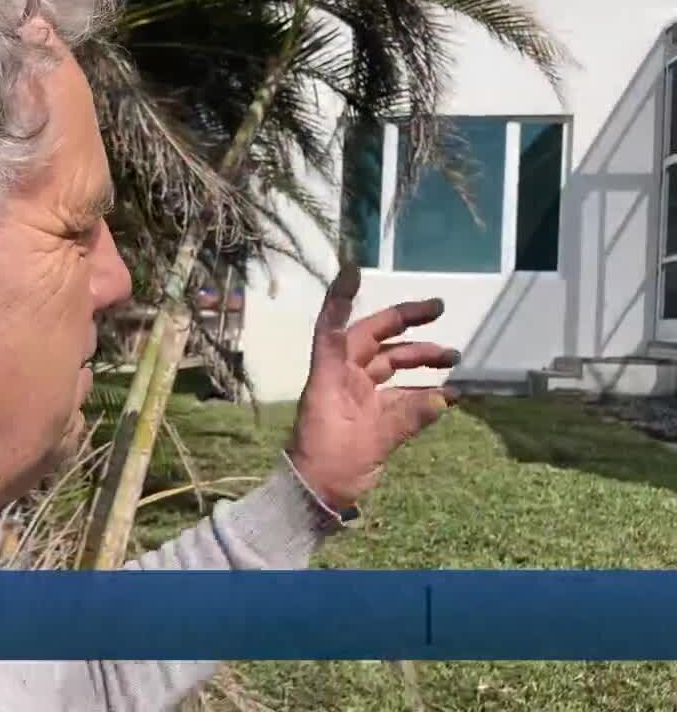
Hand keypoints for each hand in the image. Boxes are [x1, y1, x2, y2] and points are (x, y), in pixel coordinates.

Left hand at [287, 263, 459, 510]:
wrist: (312, 498)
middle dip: (405, 321)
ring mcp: (355, 396)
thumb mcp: (368, 443)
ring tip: (454, 357)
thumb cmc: (326, 466)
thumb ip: (405, 420)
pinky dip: (421, 392)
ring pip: (389, 365)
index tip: (354, 269)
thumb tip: (444, 398)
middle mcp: (342, 379)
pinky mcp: (368, 417)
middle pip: (373, 338)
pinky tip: (449, 394)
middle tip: (439, 308)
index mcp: (330, 377)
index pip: (333, 327)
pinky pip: (398, 396)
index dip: (341, 298)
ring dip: (419, 358)